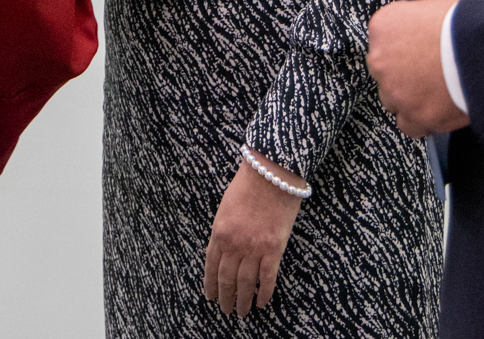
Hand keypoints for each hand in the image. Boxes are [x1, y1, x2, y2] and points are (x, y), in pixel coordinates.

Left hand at [201, 155, 302, 315]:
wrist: (271, 172)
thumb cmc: (248, 183)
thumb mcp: (225, 207)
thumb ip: (223, 229)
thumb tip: (224, 249)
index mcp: (219, 232)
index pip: (210, 266)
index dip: (210, 284)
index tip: (210, 296)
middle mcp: (234, 244)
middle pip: (227, 279)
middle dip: (225, 297)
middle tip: (226, 310)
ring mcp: (254, 248)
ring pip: (246, 283)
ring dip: (243, 300)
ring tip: (242, 312)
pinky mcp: (274, 249)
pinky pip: (267, 278)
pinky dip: (264, 293)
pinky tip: (262, 303)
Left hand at [367, 0, 470, 136]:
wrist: (482, 52)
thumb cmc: (466, 24)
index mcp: (383, 26)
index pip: (383, 40)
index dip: (404, 46)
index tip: (420, 49)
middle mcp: (381, 59)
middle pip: (385, 71)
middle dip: (404, 72)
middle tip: (430, 70)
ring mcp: (395, 91)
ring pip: (394, 99)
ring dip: (410, 97)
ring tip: (436, 91)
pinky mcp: (414, 116)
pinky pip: (409, 125)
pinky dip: (422, 121)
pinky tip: (438, 111)